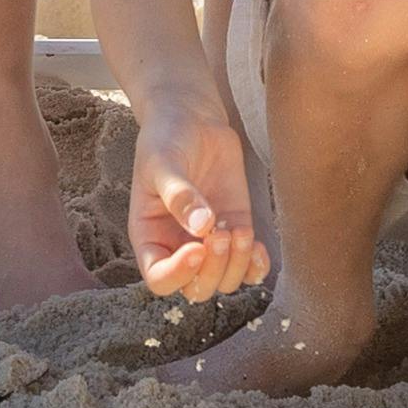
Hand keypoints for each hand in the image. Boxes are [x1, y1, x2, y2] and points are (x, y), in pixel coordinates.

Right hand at [126, 99, 263, 300]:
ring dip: (236, 264)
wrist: (192, 118)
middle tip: (220, 234)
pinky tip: (257, 245)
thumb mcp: (162, 162)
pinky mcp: (235, 230)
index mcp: (150, 236)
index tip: (197, 248)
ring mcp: (209, 242)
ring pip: (225, 281)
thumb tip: (200, 226)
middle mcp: (178, 246)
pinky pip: (249, 268)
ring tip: (238, 229)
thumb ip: (178, 194)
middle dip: (212, 270)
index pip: (159, 279)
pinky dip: (257, 266)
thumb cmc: (166, 138)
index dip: (178, 274)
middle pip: (196, 288)